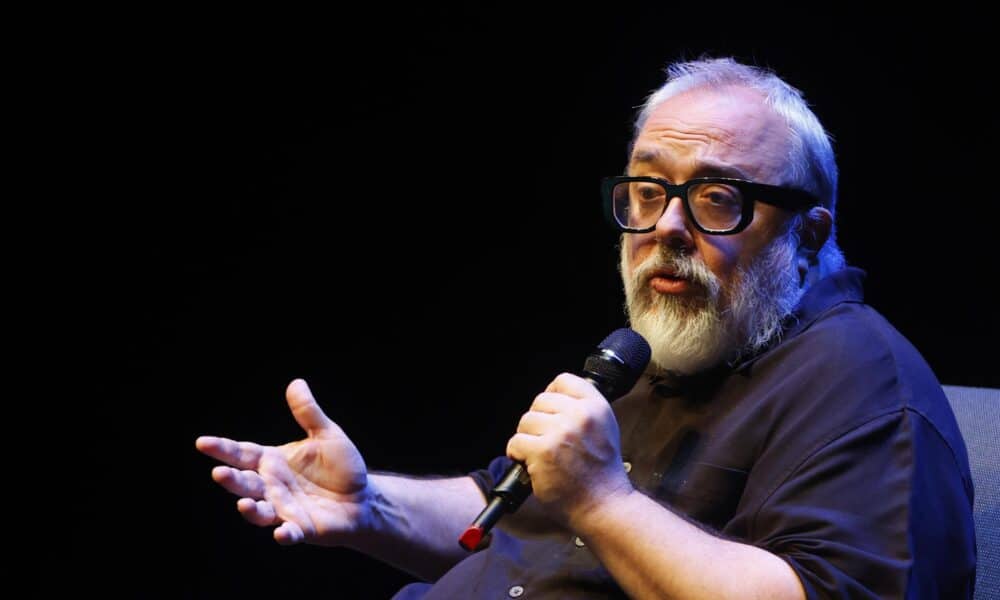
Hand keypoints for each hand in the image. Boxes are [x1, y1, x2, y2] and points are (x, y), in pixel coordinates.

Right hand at [196, 378, 369, 545]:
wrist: (363, 499)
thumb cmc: (341, 467)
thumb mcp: (327, 435)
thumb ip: (308, 413)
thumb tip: (296, 383)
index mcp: (273, 462)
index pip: (242, 453)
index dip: (222, 449)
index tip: (202, 442)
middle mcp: (273, 487)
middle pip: (245, 483)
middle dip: (231, 480)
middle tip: (219, 473)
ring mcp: (285, 510)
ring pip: (260, 512)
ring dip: (251, 510)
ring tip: (244, 504)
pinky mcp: (303, 529)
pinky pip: (291, 533)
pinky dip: (286, 535)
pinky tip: (282, 533)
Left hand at [506, 373, 633, 526]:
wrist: (603, 506)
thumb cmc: (601, 473)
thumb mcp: (605, 429)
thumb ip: (583, 410)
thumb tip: (554, 396)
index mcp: (596, 407)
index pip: (563, 380)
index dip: (552, 394)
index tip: (550, 411)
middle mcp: (580, 415)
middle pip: (540, 401)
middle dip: (538, 421)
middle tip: (545, 441)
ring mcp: (560, 433)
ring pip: (526, 421)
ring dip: (527, 438)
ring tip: (540, 455)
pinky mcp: (543, 452)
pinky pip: (516, 442)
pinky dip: (517, 454)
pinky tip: (530, 464)